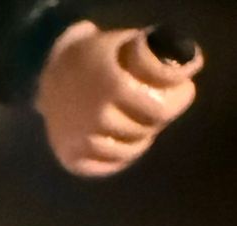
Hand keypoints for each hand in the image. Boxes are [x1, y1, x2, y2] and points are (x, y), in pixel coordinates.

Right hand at [36, 22, 201, 176]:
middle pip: (142, 132)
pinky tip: (123, 147)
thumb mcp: (126, 44)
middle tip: (157, 112)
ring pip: (125, 153)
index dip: (176, 104)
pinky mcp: (68, 156)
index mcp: (111, 86)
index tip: (181, 96)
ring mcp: (79, 140)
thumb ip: (155, 60)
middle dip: (155, 122)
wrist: (50, 69)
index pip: (158, 110)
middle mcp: (94, 117)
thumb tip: (189, 71)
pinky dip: (117, 160)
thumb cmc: (96, 55)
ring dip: (139, 142)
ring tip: (142, 130)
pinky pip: (102, 167)